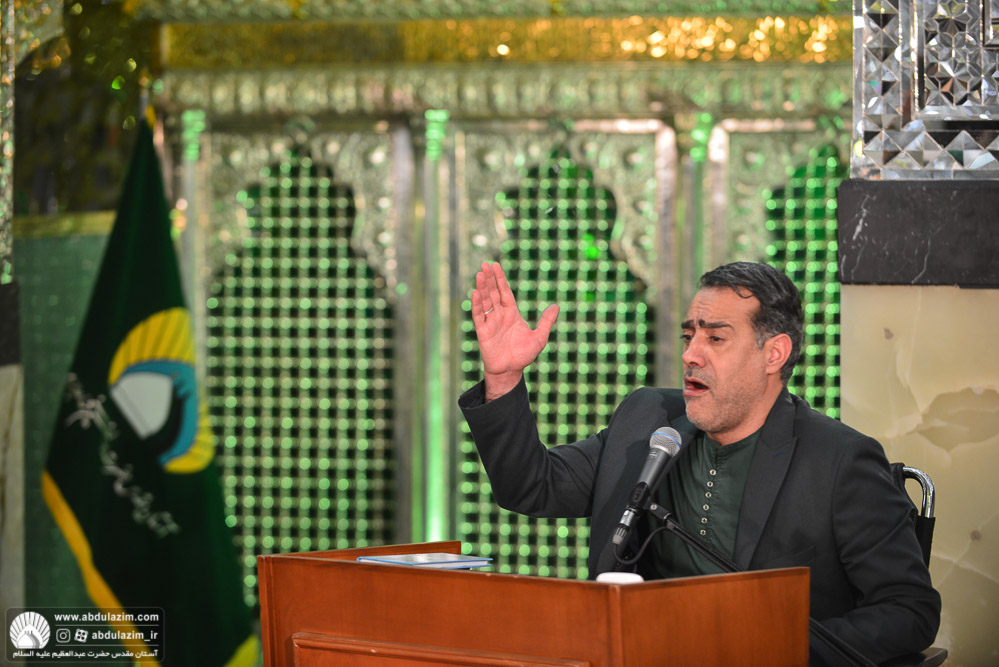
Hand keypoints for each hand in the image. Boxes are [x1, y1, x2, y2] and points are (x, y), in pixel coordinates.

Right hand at [471, 262, 558, 400]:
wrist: (511, 371)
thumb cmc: (523, 355)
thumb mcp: (540, 338)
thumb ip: (546, 322)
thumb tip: (556, 306)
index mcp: (512, 314)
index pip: (505, 292)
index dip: (501, 280)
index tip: (496, 266)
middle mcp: (500, 315)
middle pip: (494, 293)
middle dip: (490, 279)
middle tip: (485, 264)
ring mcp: (490, 323)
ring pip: (485, 301)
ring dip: (482, 288)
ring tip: (480, 274)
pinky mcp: (483, 332)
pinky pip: (479, 316)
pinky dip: (477, 304)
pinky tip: (475, 293)